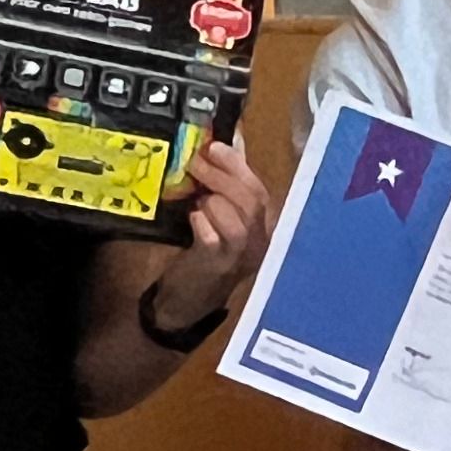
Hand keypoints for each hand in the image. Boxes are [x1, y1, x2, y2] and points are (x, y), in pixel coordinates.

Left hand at [146, 139, 277, 324]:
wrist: (188, 303)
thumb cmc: (203, 258)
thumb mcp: (219, 224)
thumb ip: (224, 192)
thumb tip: (223, 149)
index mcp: (262, 229)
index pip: (260, 191)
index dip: (237, 166)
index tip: (215, 147)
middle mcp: (259, 242)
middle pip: (251, 200)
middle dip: (221, 176)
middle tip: (195, 163)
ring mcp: (241, 256)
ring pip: (237, 218)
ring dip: (211, 201)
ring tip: (195, 200)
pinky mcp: (218, 265)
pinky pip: (213, 236)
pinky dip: (201, 221)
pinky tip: (192, 220)